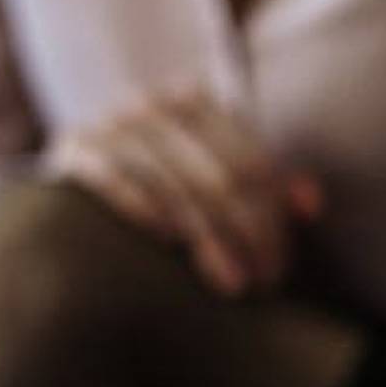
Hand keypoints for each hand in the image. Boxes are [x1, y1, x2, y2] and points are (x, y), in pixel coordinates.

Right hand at [44, 88, 322, 296]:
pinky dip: (144, 205)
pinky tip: (170, 241)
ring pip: (177, 182)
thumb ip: (270, 192)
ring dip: (208, 238)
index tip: (279, 270)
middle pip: (220, 176)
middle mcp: (153, 103)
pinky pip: (115, 176)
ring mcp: (111, 122)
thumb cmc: (164, 193)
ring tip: (232, 283)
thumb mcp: (219, 183)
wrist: (75, 189)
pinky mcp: (73, 148)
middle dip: (248, 236)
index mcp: (196, 102)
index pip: (252, 165)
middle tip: (262, 285)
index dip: (272, 222)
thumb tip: (312, 206)